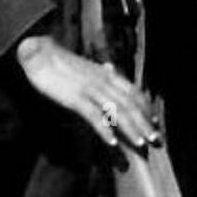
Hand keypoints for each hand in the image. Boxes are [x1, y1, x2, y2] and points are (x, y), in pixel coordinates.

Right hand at [15, 35, 157, 149]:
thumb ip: (99, 71)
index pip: (134, 91)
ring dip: (130, 128)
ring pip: (116, 110)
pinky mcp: (75, 97)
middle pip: (130, 104)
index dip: (146, 107)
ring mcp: (90, 89)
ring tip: (140, 144)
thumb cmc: (61, 62)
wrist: (40, 53)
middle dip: (144, 122)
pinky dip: (105, 129)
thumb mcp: (86, 66)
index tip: (156, 122)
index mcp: (107, 74)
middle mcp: (103, 80)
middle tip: (156, 139)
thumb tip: (110, 69)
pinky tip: (112, 142)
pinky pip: (94, 115)